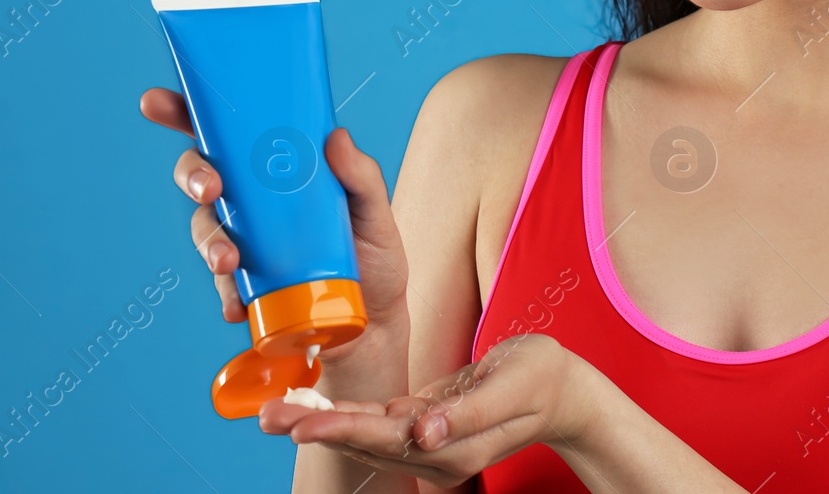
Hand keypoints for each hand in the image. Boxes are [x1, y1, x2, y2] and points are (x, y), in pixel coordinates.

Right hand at [139, 88, 411, 376]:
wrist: (372, 323)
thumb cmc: (372, 256)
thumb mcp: (374, 212)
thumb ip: (361, 175)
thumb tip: (336, 138)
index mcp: (276, 166)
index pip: (226, 130)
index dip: (185, 111)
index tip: (156, 103)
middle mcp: (252, 197)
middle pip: (201, 172)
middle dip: (193, 175)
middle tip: (209, 188)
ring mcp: (244, 238)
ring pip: (204, 226)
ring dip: (208, 240)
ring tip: (228, 260)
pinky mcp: (243, 280)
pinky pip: (219, 280)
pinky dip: (224, 291)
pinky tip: (238, 303)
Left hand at [256, 333, 599, 487]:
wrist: (562, 387)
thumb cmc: (541, 379)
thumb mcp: (512, 389)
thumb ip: (467, 414)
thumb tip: (425, 434)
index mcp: (451, 446)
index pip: (385, 438)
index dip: (341, 429)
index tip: (301, 423)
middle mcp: (432, 449)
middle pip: (362, 440)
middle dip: (313, 427)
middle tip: (266, 417)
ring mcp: (426, 438)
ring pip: (362, 432)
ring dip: (318, 421)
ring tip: (273, 412)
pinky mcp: (423, 419)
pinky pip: (375, 420)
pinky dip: (342, 414)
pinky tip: (311, 406)